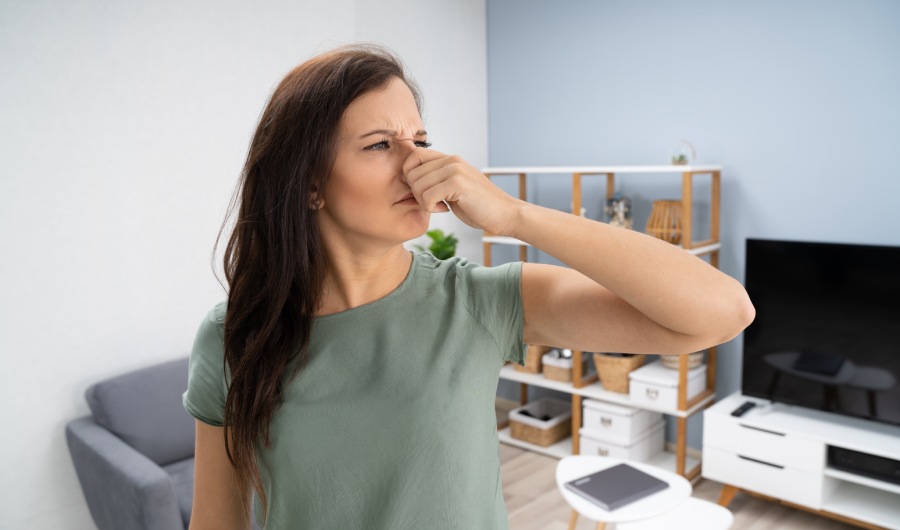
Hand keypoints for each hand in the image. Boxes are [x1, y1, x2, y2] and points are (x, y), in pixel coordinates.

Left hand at [402, 148, 519, 234]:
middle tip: (432, 203)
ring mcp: (455, 170)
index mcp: (450, 159)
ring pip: (417, 185)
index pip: (414, 156)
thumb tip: (410, 180)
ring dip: (423, 202)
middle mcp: (451, 160)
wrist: (505, 214)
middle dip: (416, 193)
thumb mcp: (454, 187)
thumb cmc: (478, 205)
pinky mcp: (458, 183)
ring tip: (440, 206)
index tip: (422, 192)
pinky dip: (430, 207)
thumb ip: (437, 180)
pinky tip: (444, 210)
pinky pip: (427, 196)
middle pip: (411, 172)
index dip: (410, 175)